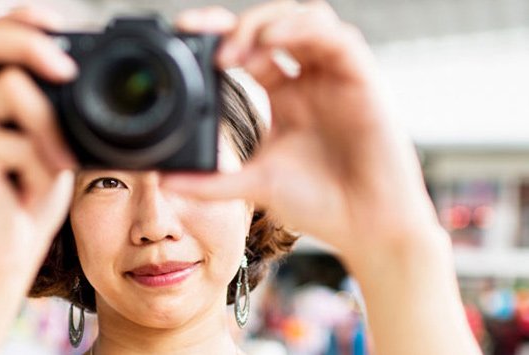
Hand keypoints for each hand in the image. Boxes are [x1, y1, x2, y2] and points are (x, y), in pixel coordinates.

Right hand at [0, 8, 76, 285]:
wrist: (1, 258)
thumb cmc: (26, 201)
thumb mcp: (47, 144)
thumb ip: (51, 109)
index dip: (25, 20)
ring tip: (58, 164)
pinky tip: (33, 192)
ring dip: (50, 127)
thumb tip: (80, 72)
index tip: (62, 25)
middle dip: (33, 41)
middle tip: (69, 70)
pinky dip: (43, 166)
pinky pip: (21, 139)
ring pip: (10, 85)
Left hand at [166, 1, 440, 262]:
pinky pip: (338, 38)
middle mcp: (309, 81)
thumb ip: (211, 182)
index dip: (220, 34)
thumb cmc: (320, 205)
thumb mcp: (254, 185)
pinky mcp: (362, 80)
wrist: (367, 228)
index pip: (250, 49)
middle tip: (215, 49)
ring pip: (307, 19)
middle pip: (276, 24)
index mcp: (283, 96)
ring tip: (238, 51)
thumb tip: (164, 182)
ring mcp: (335, 78)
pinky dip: (304, 30)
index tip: (187, 32)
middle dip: (241, 26)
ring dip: (269, 23)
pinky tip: (274, 42)